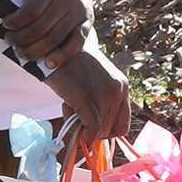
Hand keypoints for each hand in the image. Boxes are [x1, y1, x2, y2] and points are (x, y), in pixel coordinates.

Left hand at [7, 0, 94, 66]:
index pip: (33, 9)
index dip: (16, 21)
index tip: (5, 24)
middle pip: (43, 27)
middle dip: (22, 38)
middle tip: (10, 40)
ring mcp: (81, 10)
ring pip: (56, 38)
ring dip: (36, 50)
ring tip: (21, 52)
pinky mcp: (87, 21)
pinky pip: (77, 43)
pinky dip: (63, 56)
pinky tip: (48, 63)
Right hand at [47, 40, 133, 154]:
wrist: (57, 45)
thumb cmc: (72, 65)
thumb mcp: (95, 82)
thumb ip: (100, 103)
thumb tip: (93, 133)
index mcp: (122, 86)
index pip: (124, 125)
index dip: (107, 132)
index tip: (92, 128)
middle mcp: (118, 90)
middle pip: (112, 130)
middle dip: (93, 131)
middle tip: (77, 116)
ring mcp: (104, 94)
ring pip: (101, 131)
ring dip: (83, 129)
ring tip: (70, 109)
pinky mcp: (86, 97)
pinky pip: (91, 128)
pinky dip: (84, 136)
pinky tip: (74, 129)